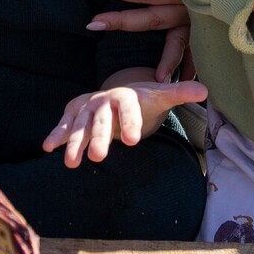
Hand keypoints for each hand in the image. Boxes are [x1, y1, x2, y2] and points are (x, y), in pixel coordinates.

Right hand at [43, 78, 208, 167]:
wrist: (121, 94)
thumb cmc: (143, 100)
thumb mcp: (161, 96)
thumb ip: (180, 93)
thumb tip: (206, 90)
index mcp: (126, 96)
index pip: (129, 109)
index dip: (129, 123)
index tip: (133, 141)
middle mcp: (103, 100)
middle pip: (101, 121)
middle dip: (99, 138)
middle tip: (99, 158)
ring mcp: (86, 108)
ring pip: (79, 126)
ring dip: (74, 143)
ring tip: (72, 163)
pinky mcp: (73, 114)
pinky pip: (63, 126)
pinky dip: (56, 135)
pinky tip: (47, 148)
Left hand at [84, 0, 191, 80]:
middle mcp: (189, 5)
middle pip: (151, 18)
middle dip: (121, 21)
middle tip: (92, 24)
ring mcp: (201, 21)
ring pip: (177, 43)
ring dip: (164, 61)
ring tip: (148, 78)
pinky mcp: (212, 29)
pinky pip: (201, 52)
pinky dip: (192, 67)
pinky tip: (180, 81)